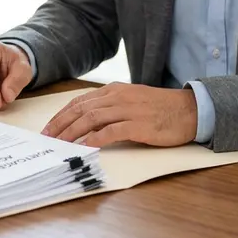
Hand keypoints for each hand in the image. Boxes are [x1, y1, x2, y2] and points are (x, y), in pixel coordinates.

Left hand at [41, 83, 197, 147]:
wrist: (190, 111)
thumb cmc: (161, 108)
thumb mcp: (132, 101)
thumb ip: (111, 107)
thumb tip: (87, 123)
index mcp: (114, 91)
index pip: (80, 101)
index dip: (62, 114)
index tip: (49, 127)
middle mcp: (118, 97)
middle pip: (81, 109)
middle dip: (61, 124)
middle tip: (47, 137)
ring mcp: (128, 110)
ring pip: (91, 119)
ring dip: (72, 132)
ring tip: (60, 144)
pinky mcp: (139, 125)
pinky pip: (111, 131)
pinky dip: (95, 139)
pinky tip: (84, 147)